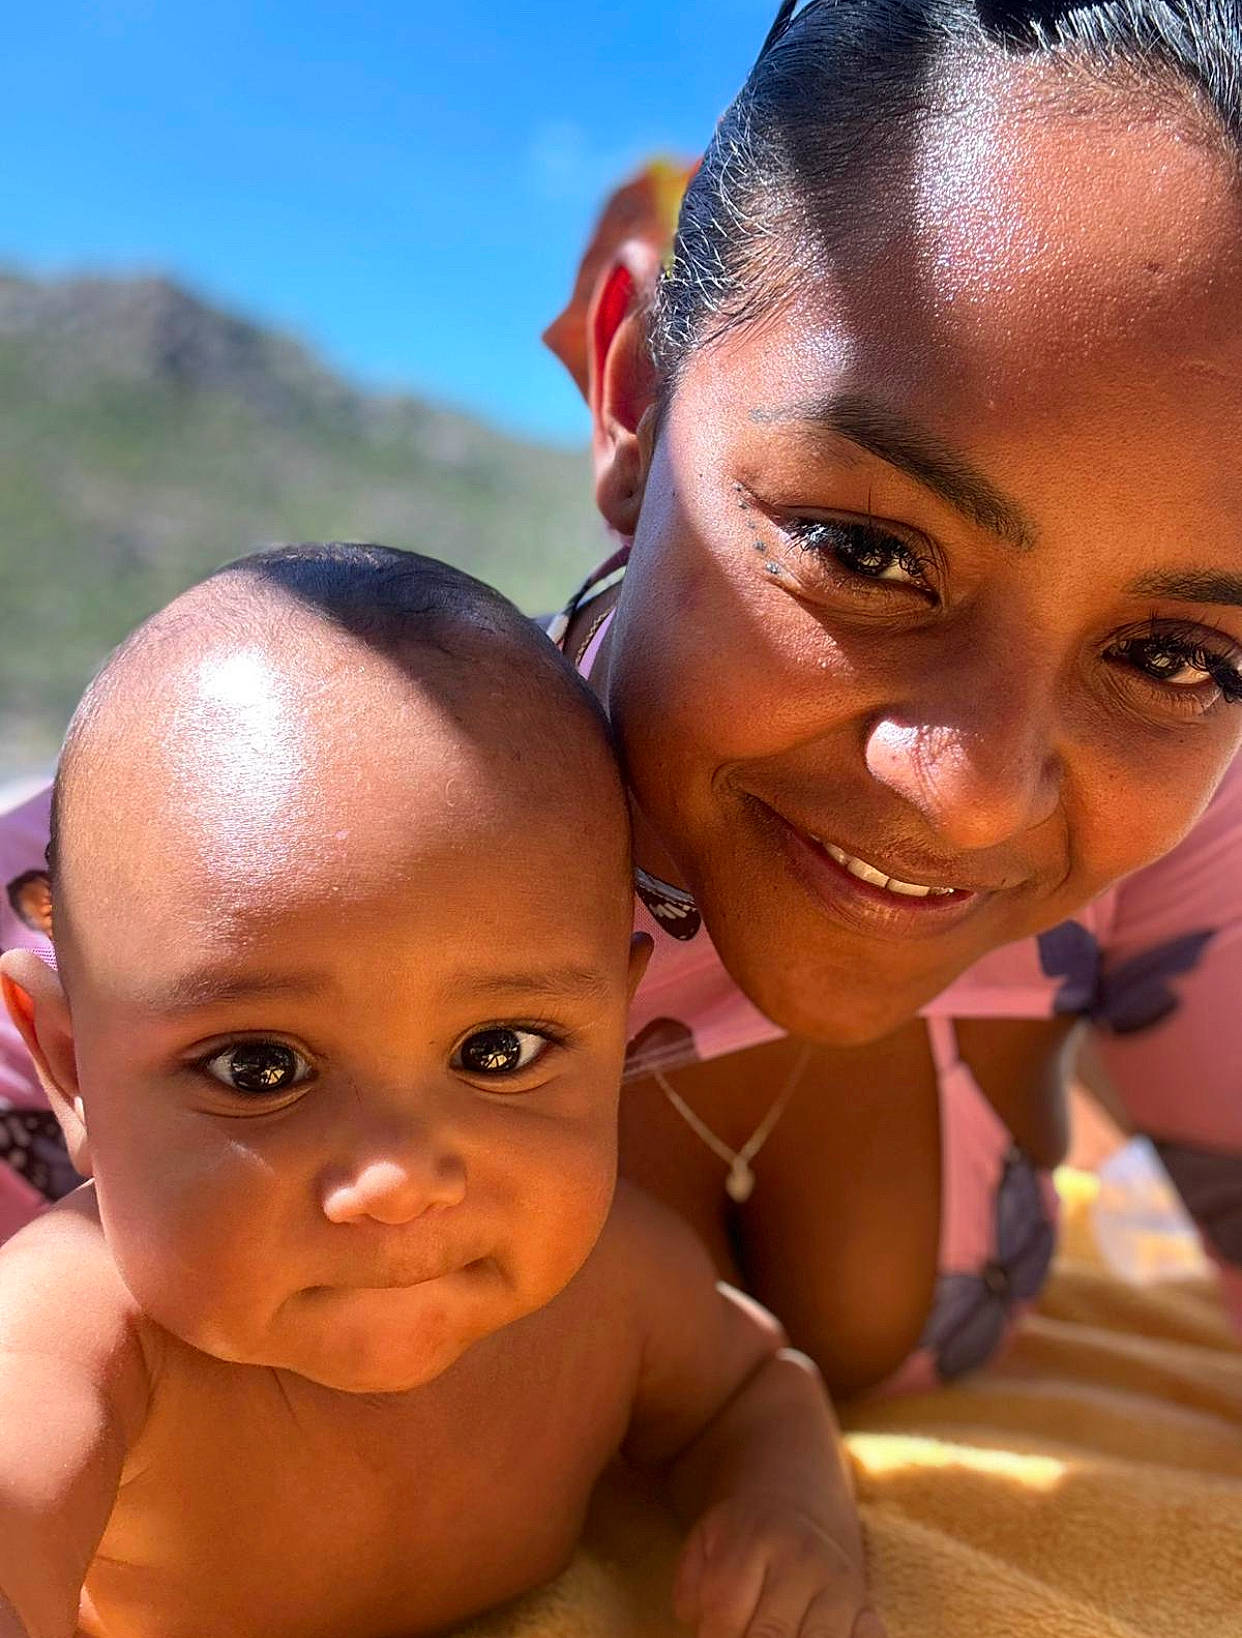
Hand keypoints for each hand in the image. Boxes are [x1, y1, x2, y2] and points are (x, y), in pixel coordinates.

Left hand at [673, 1496, 886, 1637]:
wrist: (798, 1511)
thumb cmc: (742, 1539)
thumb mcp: (705, 1544)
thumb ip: (692, 1587)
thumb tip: (700, 1626)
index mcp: (756, 1537)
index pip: (725, 1613)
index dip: (711, 1637)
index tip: (710, 1634)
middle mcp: (804, 1561)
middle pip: (771, 1636)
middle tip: (744, 1634)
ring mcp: (841, 1588)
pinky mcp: (868, 1612)